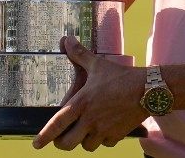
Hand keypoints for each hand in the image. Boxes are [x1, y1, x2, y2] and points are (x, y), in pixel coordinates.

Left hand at [34, 36, 147, 150]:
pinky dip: (102, 140)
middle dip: (62, 143)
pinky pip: (104, 144)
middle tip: (62, 138)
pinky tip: (105, 130)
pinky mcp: (116, 135)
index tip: (36, 144)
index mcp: (81, 103)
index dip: (44, 137)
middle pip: (67, 144)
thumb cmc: (120, 76)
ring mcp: (103, 130)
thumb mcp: (97, 64)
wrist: (148, 89)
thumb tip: (66, 39)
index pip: (57, 124)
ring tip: (86, 132)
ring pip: (87, 146)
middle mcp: (89, 120)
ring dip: (84, 141)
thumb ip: (79, 54)